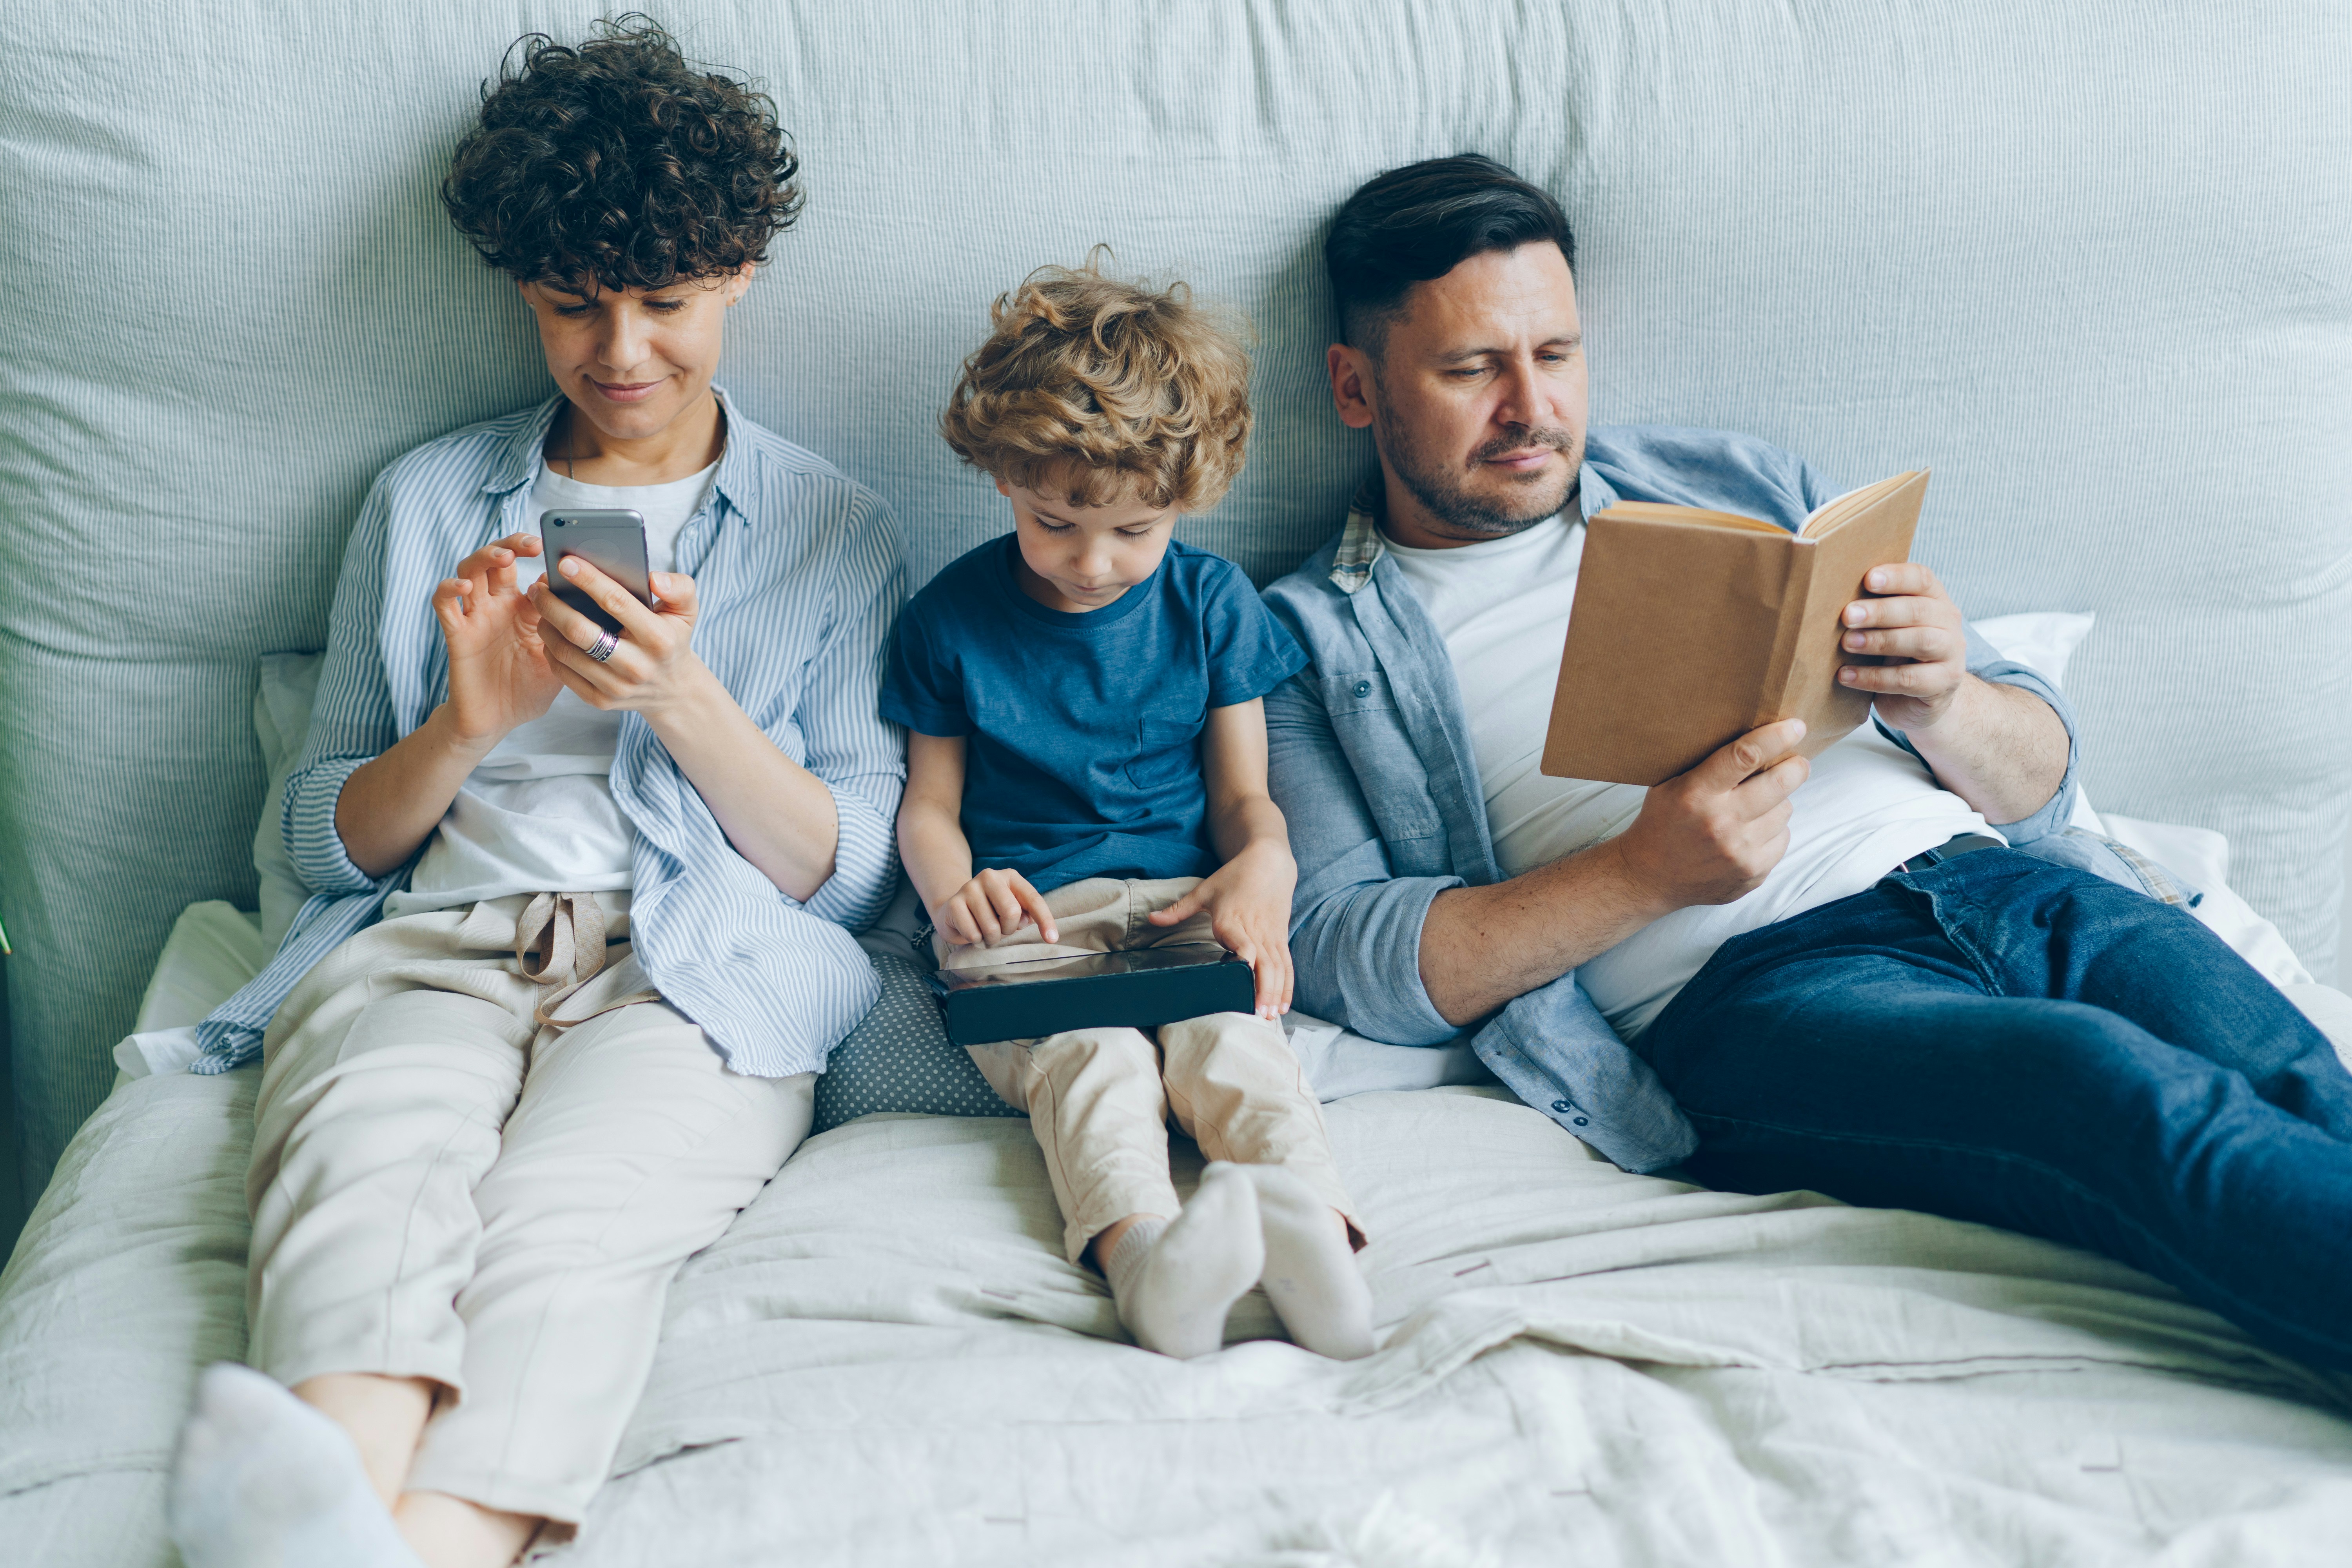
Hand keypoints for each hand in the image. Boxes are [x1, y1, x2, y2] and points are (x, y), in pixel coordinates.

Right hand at [433, 533, 563, 747]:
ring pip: (470, 571)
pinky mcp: (457, 634)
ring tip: (503, 557)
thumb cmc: (529, 689)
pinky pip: (444, 604)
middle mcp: (498, 606)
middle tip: (533, 543)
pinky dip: (448, 589)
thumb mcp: (559, 658)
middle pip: (498, 559)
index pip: (530, 569)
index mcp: (524, 608)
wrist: (498, 721)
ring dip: (484, 557)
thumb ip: (572, 634)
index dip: (544, 557)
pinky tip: (463, 586)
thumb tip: (599, 609)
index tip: (566, 552)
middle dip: (513, 544)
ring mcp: (476, 617)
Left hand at [528, 559, 710, 723]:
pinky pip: (563, 673)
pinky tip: (548, 632)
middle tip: (538, 587)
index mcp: (659, 639)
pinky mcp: (600, 700)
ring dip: (545, 625)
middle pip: (581, 631)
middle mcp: (638, 666)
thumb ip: (679, 587)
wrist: (673, 690)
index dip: (588, 580)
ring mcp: (617, 687)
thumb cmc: (672, 638)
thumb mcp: (687, 610)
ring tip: (540, 606)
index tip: (565, 562)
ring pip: (566, 652)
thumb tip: (654, 579)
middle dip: (552, 604)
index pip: (616, 603)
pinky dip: (549, 649)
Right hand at [932, 867, 1057, 947]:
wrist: (954, 909)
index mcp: (1010, 877)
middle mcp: (990, 876)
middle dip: (1008, 930)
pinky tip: (970, 929)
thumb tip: (1028, 921)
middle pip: (1012, 912)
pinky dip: (975, 939)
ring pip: (991, 927)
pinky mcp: (953, 903)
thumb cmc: (991, 911)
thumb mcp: (1012, 910)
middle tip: (1001, 930)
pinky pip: (973, 934)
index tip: (1052, 939)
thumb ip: (1025, 914)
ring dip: (991, 938)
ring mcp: (969, 888)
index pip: (1033, 899)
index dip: (1045, 920)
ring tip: (984, 931)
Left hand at [1146, 841, 1296, 1018]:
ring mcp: (1271, 937)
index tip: (1244, 978)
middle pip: (1264, 965)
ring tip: (1269, 1016)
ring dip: (1275, 993)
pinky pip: (1286, 965)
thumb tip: (1152, 919)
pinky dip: (1286, 986)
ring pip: (1277, 969)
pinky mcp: (1281, 938)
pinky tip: (1282, 1005)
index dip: (1246, 960)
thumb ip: (1179, 909)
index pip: (1244, 945)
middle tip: (1257, 1015)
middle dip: (1263, 991)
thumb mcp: (1204, 891)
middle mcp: (1254, 931)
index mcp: (1232, 920)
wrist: (1268, 862)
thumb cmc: (1234, 877)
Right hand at [1609, 719, 1808, 913]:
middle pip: (1779, 783)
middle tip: (1797, 762)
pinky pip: (1783, 838)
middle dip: (1795, 767)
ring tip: (1758, 805)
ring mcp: (1739, 852)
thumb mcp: (1670, 784)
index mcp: (1696, 794)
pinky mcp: (1753, 873)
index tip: (1796, 727)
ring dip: (1778, 802)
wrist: (1649, 878)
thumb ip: (1706, 762)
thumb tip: (1754, 733)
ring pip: (1785, 810)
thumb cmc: (1662, 821)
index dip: (1776, 737)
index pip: (1745, 756)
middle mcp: (1720, 823)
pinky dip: (1773, 831)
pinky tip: (1752, 832)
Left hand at [1837, 562, 1968, 732]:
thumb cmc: (1894, 653)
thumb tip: (1830, 596)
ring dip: (1879, 641)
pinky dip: (1874, 677)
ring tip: (1846, 643)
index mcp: (1934, 598)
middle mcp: (1948, 621)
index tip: (1868, 579)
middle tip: (1847, 616)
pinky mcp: (1944, 682)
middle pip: (1918, 610)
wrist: (1919, 699)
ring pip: (1920, 642)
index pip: (1921, 578)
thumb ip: (1872, 610)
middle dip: (1880, 612)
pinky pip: (1908, 679)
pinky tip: (1846, 675)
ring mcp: (1951, 653)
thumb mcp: (1887, 627)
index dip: (1896, 576)